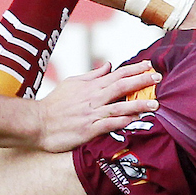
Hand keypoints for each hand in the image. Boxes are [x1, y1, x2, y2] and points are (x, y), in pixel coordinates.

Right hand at [32, 60, 160, 151]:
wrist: (37, 122)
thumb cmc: (55, 104)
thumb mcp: (72, 83)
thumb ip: (93, 76)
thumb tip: (109, 65)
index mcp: (91, 86)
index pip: (117, 74)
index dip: (134, 69)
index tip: (150, 65)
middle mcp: (93, 98)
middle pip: (121, 86)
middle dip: (141, 81)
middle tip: (158, 77)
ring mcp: (91, 114)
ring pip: (118, 106)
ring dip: (138, 104)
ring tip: (155, 104)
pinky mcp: (87, 129)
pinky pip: (108, 125)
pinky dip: (122, 122)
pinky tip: (135, 121)